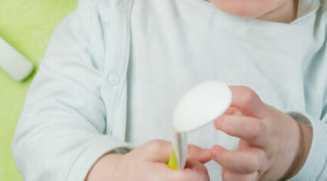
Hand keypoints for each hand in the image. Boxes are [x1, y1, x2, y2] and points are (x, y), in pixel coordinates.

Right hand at [86, 140, 211, 180]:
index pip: (200, 177)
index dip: (196, 167)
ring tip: (172, 177)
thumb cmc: (136, 165)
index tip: (184, 162)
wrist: (117, 180)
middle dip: (194, 175)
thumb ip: (185, 149)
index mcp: (167, 180)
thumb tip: (209, 153)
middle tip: (176, 169)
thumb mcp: (156, 148)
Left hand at [210, 86, 311, 180]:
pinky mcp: (257, 176)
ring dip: (229, 158)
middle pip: (253, 130)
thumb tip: (214, 102)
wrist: (292, 149)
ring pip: (249, 162)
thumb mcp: (258, 111)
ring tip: (214, 151)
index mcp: (264, 116)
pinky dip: (232, 177)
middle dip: (232, 125)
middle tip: (217, 122)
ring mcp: (262, 158)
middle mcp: (265, 137)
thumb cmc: (267, 127)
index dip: (231, 95)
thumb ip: (236, 104)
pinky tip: (224, 170)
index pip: (249, 99)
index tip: (218, 97)